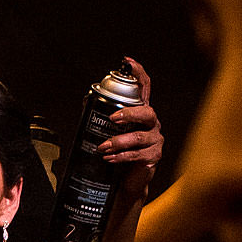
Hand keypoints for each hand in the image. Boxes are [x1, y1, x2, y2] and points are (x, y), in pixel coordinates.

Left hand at [99, 57, 163, 202]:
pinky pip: (137, 155)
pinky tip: (109, 158)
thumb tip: (87, 99)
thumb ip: (101, 115)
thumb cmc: (120, 151)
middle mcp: (152, 123)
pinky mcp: (153, 156)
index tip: (127, 62)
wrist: (128, 180)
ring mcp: (155, 140)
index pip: (145, 87)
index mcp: (142, 112)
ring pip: (138, 137)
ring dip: (118, 142)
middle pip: (146, 112)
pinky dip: (120, 157)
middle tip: (112, 118)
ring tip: (102, 147)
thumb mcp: (110, 131)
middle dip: (129, 113)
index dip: (138, 73)